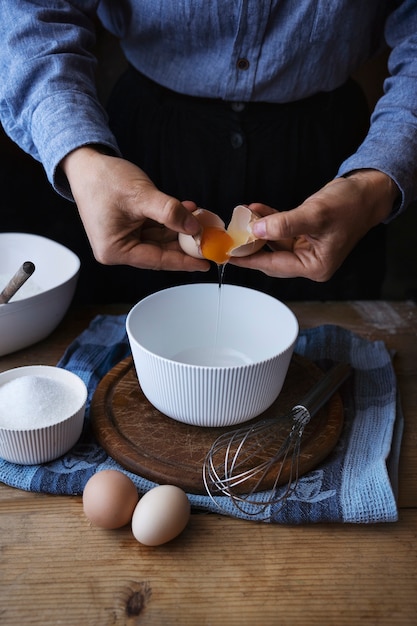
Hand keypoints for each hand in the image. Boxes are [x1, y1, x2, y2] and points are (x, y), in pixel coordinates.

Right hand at [60, 146, 209, 271]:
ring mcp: (123, 239)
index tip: (205, 263)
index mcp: (115, 250)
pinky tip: (187, 209)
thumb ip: (169, 212)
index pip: (157, 260)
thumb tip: (194, 228)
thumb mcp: (141, 196)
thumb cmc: (104, 179)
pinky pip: (155, 228)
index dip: (184, 261)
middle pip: (160, 252)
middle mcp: (118, 250)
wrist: (86, 163)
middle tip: (209, 239)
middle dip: (185, 243)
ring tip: (201, 219)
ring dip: (180, 228)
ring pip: (160, 239)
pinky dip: (171, 219)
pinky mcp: (128, 228)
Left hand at [230, 170, 398, 280]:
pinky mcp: (305, 234)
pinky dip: (269, 220)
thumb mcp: (315, 215)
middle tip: (231, 236)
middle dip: (251, 244)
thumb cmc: (350, 205)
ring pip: (275, 241)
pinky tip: (257, 209)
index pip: (274, 266)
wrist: (367, 190)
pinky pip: (281, 229)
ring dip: (259, 228)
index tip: (229, 256)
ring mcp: (307, 248)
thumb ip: (284, 224)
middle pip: (272, 257)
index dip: (250, 260)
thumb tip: (256, 230)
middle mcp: (310, 262)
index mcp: (315, 267)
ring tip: (243, 215)